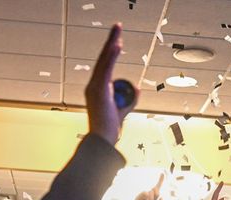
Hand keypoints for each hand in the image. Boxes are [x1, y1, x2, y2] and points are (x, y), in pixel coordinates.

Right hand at [84, 24, 130, 144]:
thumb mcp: (123, 111)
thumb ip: (130, 99)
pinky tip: (117, 46)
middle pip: (103, 59)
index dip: (111, 52)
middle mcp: (93, 86)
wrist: (103, 141)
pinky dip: (111, 57)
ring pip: (104, 61)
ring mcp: (95, 87)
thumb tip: (138, 88)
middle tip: (118, 26)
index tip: (117, 40)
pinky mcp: (99, 90)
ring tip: (118, 31)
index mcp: (97, 90)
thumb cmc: (109, 130)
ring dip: (112, 44)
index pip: (105, 66)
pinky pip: (106, 69)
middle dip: (111, 41)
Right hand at [122, 174, 165, 199]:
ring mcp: (143, 197)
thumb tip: (162, 198)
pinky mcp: (138, 198)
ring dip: (152, 196)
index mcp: (154, 199)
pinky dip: (146, 196)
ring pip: (150, 191)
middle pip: (155, 189)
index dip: (160, 181)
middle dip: (157, 191)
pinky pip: (143, 194)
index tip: (162, 173)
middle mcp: (149, 196)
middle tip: (157, 194)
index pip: (158, 188)